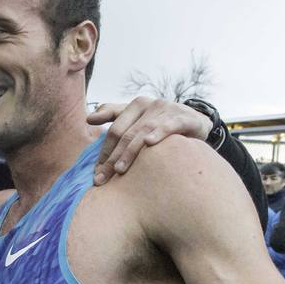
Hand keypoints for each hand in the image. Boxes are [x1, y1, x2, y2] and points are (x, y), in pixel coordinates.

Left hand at [88, 96, 213, 184]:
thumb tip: (88, 119)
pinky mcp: (183, 117)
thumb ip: (114, 116)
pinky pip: (168, 126)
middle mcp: (149, 104)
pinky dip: (158, 133)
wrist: (196, 122)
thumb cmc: (162, 123)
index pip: (114, 131)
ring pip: (142, 132)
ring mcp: (166, 109)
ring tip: (119, 169)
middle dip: (112, 158)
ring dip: (130, 151)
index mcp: (135, 106)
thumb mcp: (139, 118)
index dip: (103, 152)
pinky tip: (149, 143)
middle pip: (125, 134)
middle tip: (102, 179)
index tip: (96, 173)